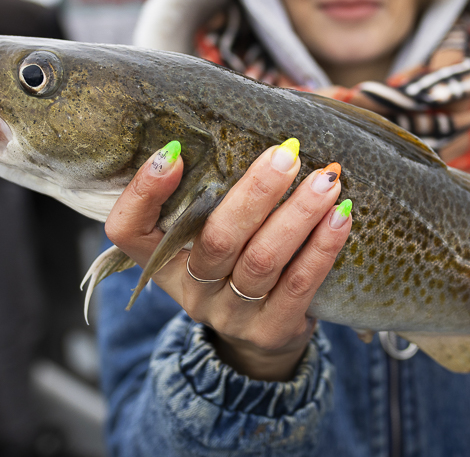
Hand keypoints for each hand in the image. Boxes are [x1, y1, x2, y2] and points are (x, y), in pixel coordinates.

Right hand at [105, 140, 351, 380]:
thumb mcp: (215, 233)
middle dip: (255, 192)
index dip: (144, 193)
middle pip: (216, 239)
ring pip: (262, 260)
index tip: (173, 151)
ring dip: (298, 214)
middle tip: (288, 154)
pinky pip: (299, 285)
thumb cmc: (239, 263)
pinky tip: (341, 216)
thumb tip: (259, 128)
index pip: (128, 230)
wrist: (263, 341)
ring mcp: (230, 315)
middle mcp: (191, 289)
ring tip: (326, 180)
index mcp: (163, 260)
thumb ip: (220, 189)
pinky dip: (323, 246)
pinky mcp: (271, 331)